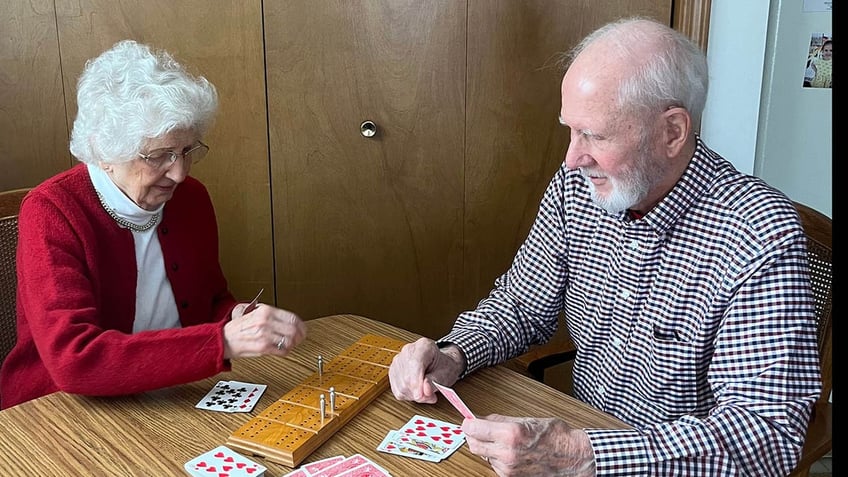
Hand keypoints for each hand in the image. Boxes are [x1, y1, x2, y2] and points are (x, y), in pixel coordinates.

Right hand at [223, 302, 306, 358]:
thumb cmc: (238, 328)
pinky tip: (282, 350)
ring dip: (292, 345)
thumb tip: (289, 320)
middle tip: (299, 339)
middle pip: (294, 330)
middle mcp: (266, 322)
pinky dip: (285, 352)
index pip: (292, 317)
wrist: (223, 339)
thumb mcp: (255, 313)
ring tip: (289, 345)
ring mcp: (265, 335)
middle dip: (299, 336)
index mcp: (265, 311)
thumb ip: (272, 315)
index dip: (301, 325)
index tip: (302, 329)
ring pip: (290, 341)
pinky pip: (282, 351)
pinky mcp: (263, 347)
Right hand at [388, 337, 465, 402]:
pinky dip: (408, 395)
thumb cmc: (444, 366)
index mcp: (423, 346)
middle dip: (419, 392)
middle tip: (431, 395)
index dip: (416, 382)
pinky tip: (418, 391)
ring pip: (401, 386)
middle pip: (406, 377)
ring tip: (426, 392)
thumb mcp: (446, 374)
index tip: (421, 396)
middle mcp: (408, 351)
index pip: (414, 364)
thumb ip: (435, 382)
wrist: (440, 364)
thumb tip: (425, 390)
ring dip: (414, 395)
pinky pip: (397, 390)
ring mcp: (398, 361)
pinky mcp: (393, 372)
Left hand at [463, 415, 594, 476]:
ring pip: (485, 457)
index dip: (468, 423)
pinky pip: (496, 466)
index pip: (473, 429)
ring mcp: (508, 469)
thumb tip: (481, 419)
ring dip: (488, 448)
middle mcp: (507, 454)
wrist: (573, 458)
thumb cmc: (556, 437)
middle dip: (473, 436)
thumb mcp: (527, 420)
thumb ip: (501, 421)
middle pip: (474, 445)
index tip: (468, 420)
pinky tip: (511, 453)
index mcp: (510, 434)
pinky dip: (498, 459)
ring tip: (504, 442)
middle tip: (478, 429)